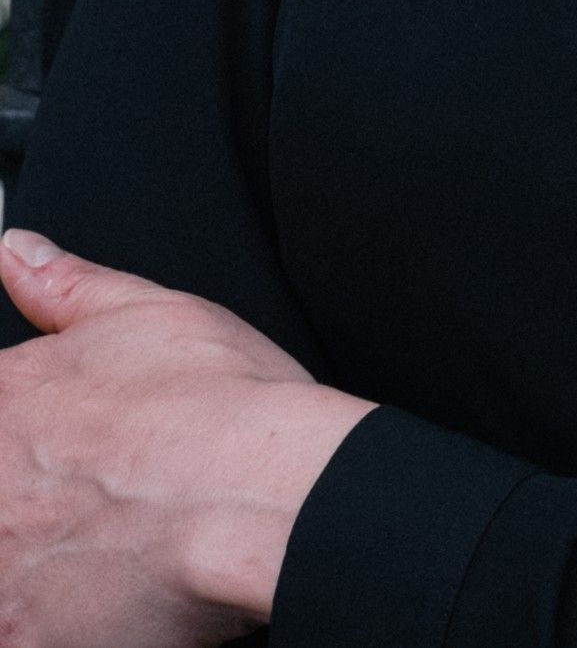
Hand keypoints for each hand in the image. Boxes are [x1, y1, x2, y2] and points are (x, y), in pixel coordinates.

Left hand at [0, 227, 375, 645]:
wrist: (264, 493)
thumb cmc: (218, 403)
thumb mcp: (148, 311)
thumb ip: (67, 285)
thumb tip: (17, 252)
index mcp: (4, 400)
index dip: (30, 439)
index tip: (65, 456)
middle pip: (1, 491)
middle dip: (32, 499)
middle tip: (101, 499)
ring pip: (7, 557)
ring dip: (35, 555)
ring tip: (106, 549)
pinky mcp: (19, 636)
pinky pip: (19, 630)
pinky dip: (50, 619)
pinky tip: (103, 599)